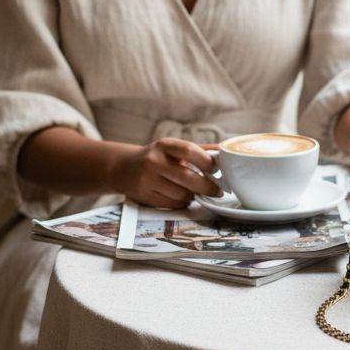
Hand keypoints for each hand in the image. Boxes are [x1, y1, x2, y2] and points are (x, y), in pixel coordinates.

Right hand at [108, 139, 222, 208]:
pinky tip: (181, 196)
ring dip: (193, 196)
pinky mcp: (145, 197)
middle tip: (218, 191)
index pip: (189, 151)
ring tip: (195, 191)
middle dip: (207, 187)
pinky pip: (172, 204)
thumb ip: (199, 150)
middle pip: (188, 178)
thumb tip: (226, 151)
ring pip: (182, 195)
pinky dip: (182, 203)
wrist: (123, 168)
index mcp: (164, 145)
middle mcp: (154, 161)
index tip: (217, 170)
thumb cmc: (156, 157)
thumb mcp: (173, 148)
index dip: (206, 161)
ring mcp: (147, 180)